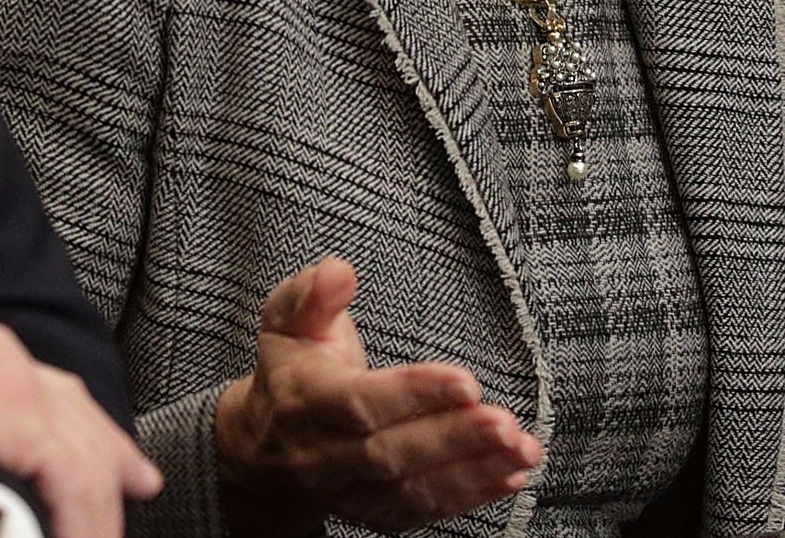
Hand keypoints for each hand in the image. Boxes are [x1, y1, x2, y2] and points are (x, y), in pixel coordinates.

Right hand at [212, 258, 541, 537]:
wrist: (261, 451)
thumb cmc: (288, 372)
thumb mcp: (286, 322)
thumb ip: (313, 294)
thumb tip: (340, 271)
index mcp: (302, 401)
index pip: (359, 402)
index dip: (413, 394)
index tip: (466, 381)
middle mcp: (320, 455)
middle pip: (390, 453)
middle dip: (453, 439)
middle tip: (505, 423)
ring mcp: (347, 492)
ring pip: (412, 490)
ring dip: (473, 472)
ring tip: (522, 448)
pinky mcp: (373, 515)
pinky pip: (424, 512)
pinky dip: (471, 496)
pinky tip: (510, 475)